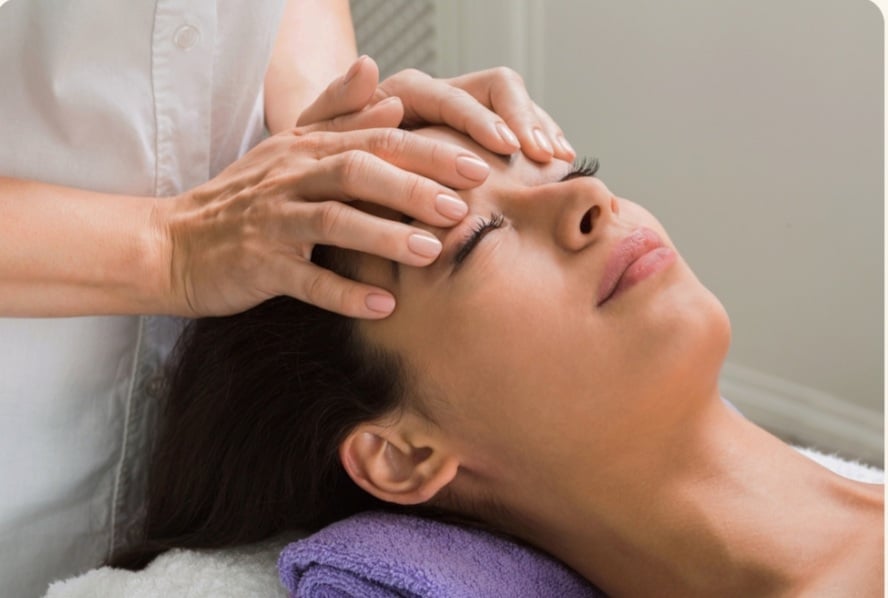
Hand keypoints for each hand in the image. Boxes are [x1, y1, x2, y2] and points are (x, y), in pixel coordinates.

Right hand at [155, 105, 490, 318]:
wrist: (175, 243)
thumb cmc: (246, 197)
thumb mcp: (288, 147)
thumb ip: (336, 113)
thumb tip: (383, 80)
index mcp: (307, 149)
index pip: (376, 140)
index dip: (428, 151)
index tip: (477, 166)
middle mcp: (291, 178)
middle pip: (357, 172)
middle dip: (413, 188)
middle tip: (462, 209)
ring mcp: (272, 222)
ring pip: (332, 221)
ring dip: (384, 236)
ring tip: (432, 252)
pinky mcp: (258, 265)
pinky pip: (305, 280)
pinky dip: (344, 294)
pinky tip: (383, 307)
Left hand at [298, 56, 574, 163]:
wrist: (328, 178)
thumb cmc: (321, 160)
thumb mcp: (317, 135)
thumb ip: (338, 103)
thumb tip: (367, 64)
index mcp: (405, 92)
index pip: (456, 94)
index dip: (483, 120)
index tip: (506, 147)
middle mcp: (439, 97)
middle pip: (497, 88)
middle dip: (525, 119)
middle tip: (545, 155)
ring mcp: (461, 118)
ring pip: (515, 107)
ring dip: (541, 129)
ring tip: (560, 160)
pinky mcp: (475, 141)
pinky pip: (517, 133)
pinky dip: (537, 144)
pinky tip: (554, 165)